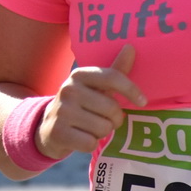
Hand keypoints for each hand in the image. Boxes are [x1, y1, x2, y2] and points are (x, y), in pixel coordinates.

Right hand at [40, 45, 144, 160]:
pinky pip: (90, 143)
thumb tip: (131, 47)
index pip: (112, 77)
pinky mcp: (58, 132)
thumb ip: (114, 71)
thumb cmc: (79, 104)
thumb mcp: (93, 87)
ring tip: (90, 127)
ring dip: (102, 132)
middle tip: (105, 119)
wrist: (47, 126)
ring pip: (103, 128)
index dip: (131, 89)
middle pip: (112, 108)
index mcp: (79, 75)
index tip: (142, 101)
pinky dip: (90, 144)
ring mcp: (61, 111)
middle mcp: (68, 89)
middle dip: (115, 119)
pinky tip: (81, 137)